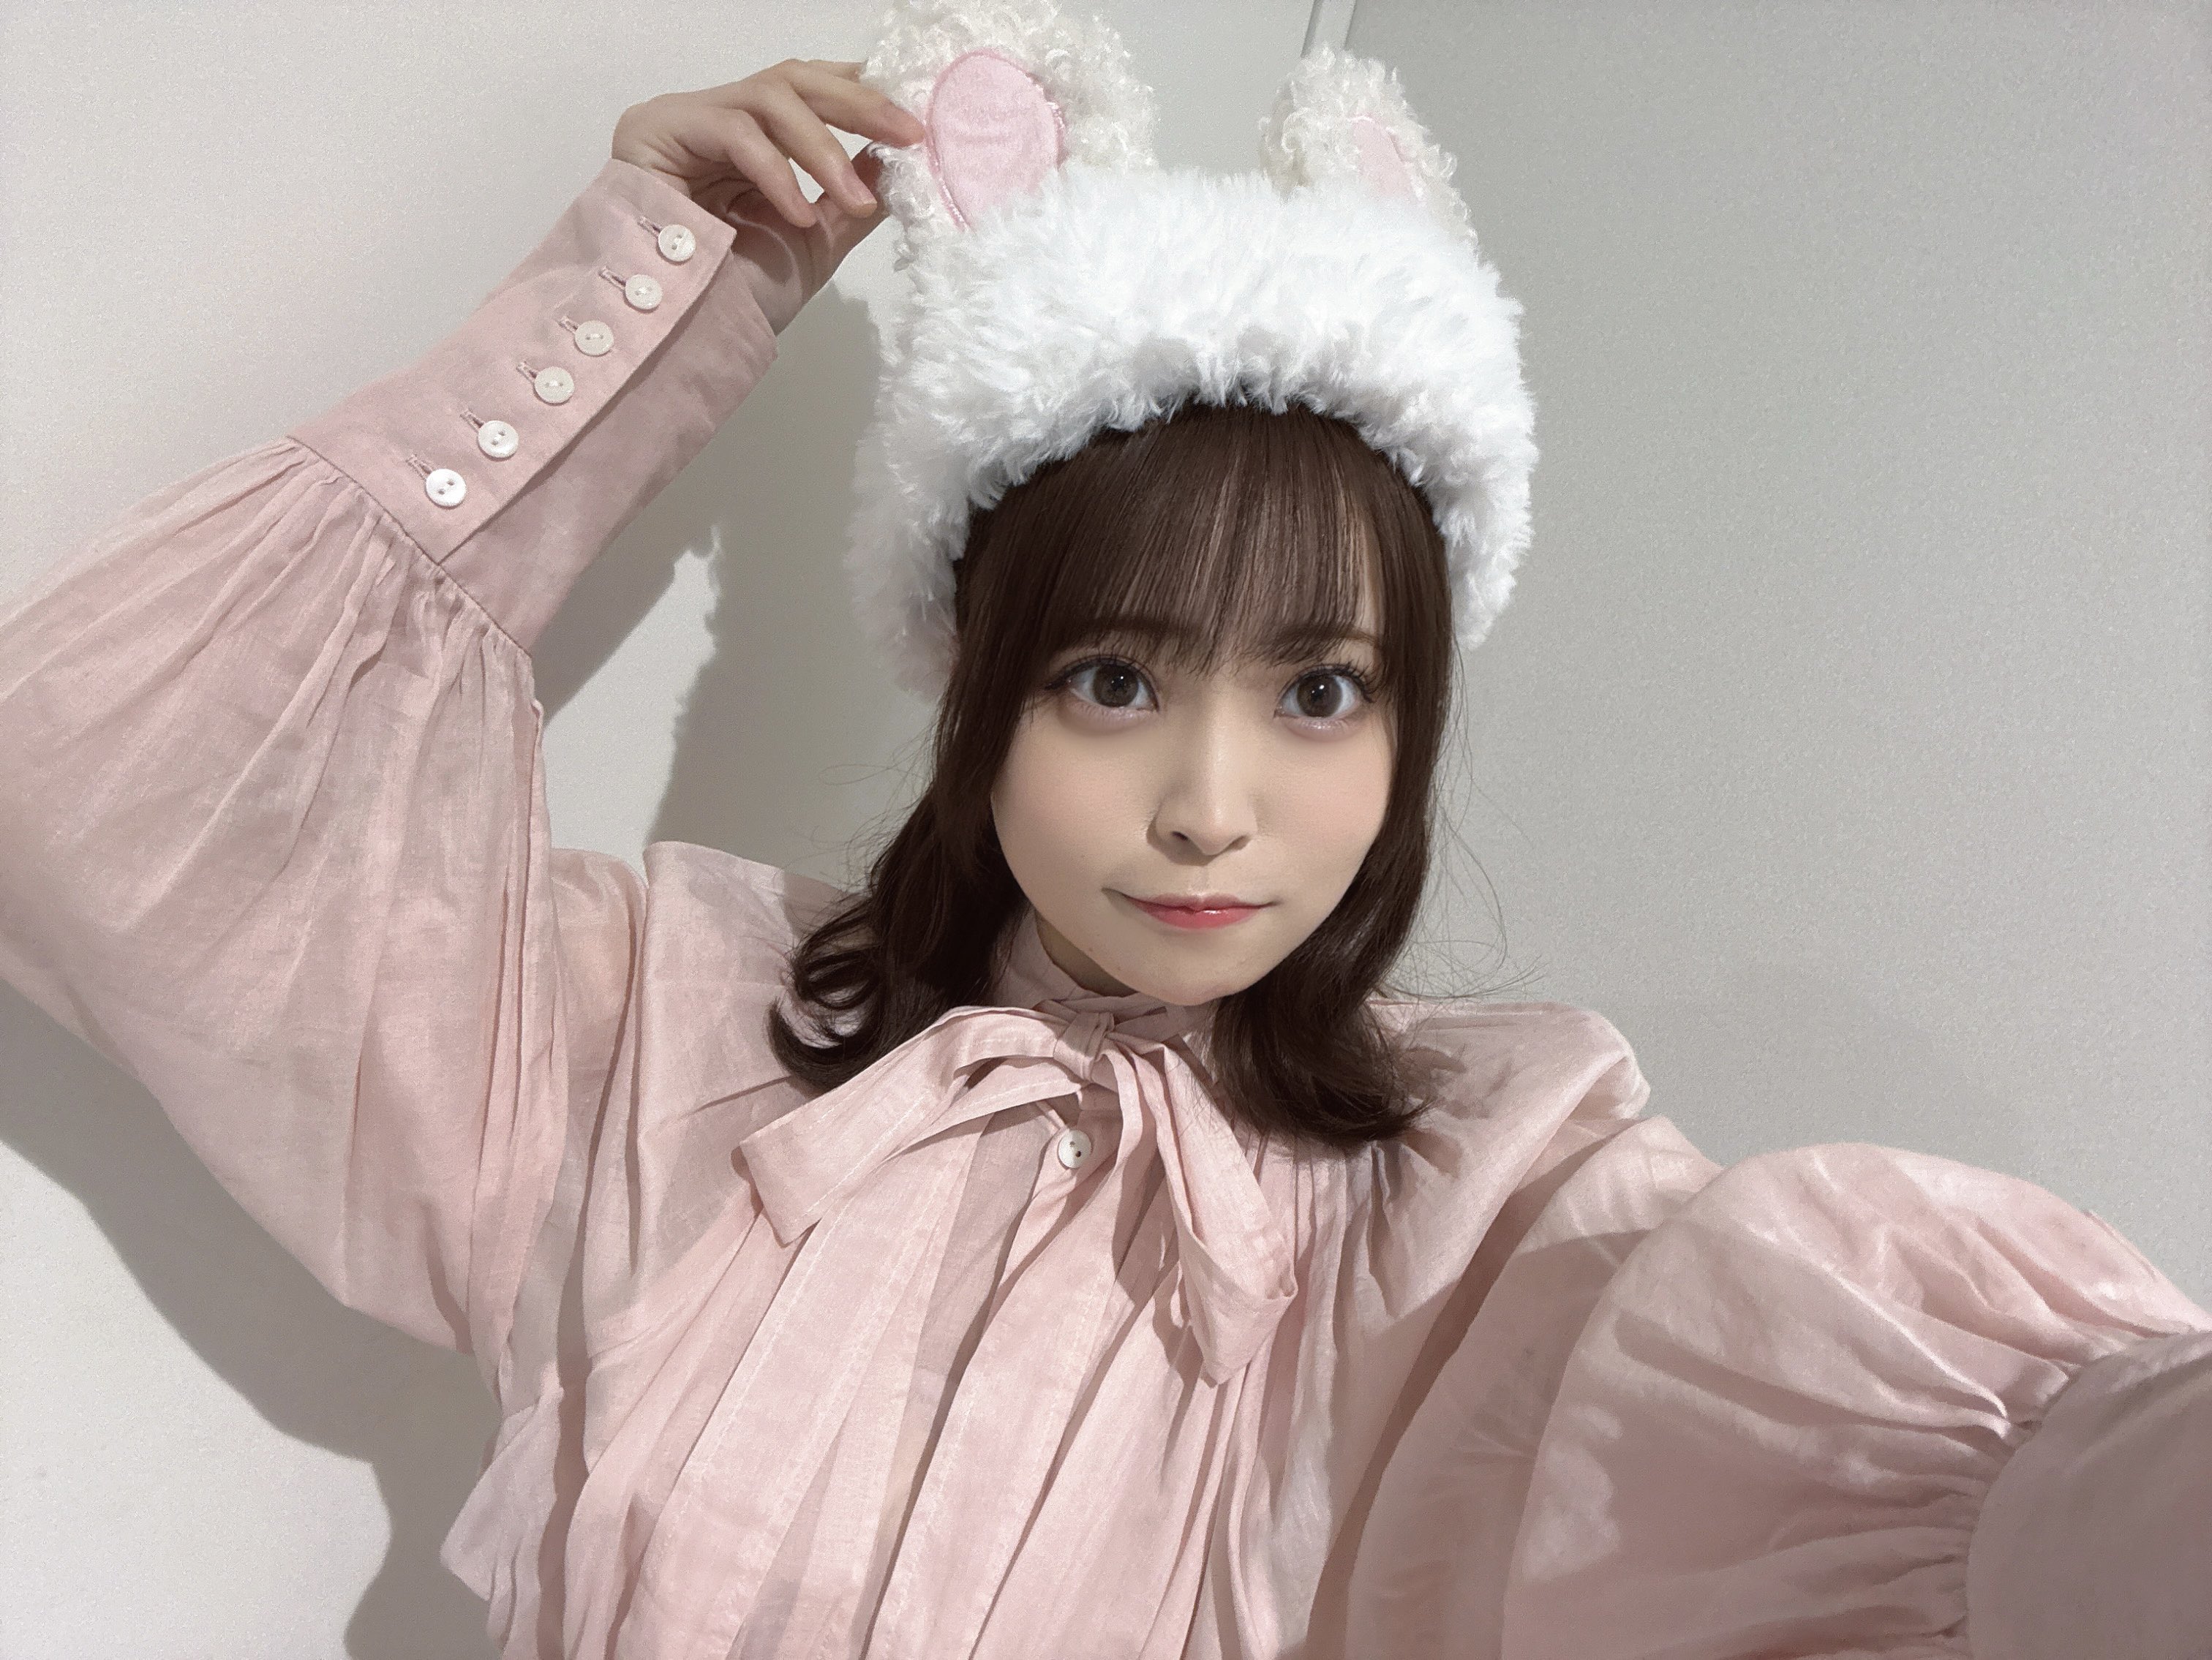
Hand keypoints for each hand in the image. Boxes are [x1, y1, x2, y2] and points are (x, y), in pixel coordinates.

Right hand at [612, 60, 926, 333]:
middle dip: (859, 106)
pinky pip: (733, 131)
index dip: (859, 91)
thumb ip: (850, 198)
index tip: (910, 118)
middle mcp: (719, 119)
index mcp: (754, 139)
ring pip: (769, 96)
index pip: (808, 89)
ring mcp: (686, 119)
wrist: (692, 336)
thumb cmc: (742, 296)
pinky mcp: (656, 129)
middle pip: (795, 81)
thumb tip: (891, 158)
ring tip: (855, 200)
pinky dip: (776, 172)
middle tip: (909, 135)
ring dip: (823, 148)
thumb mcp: (816, 241)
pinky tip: (798, 214)